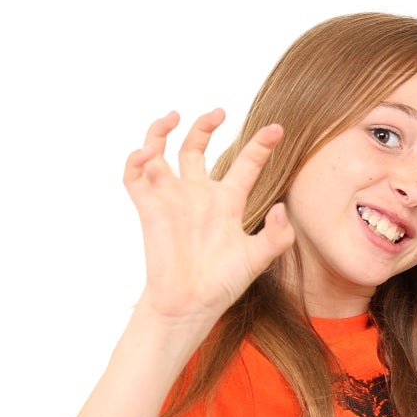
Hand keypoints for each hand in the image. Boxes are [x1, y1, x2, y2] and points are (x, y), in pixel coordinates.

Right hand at [124, 111, 295, 326]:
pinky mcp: (150, 207)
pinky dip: (137, 159)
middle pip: (197, 148)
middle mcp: (199, 194)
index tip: (277, 129)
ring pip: (161, 153)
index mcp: (229, 201)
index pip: (246, 164)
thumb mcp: (258, 258)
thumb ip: (277, 235)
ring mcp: (172, 198)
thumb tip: (281, 208)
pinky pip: (136, 176)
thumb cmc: (224, 283)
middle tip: (219, 111)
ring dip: (161, 131)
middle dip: (205, 126)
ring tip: (173, 115)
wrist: (191, 305)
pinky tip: (149, 152)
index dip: (261, 145)